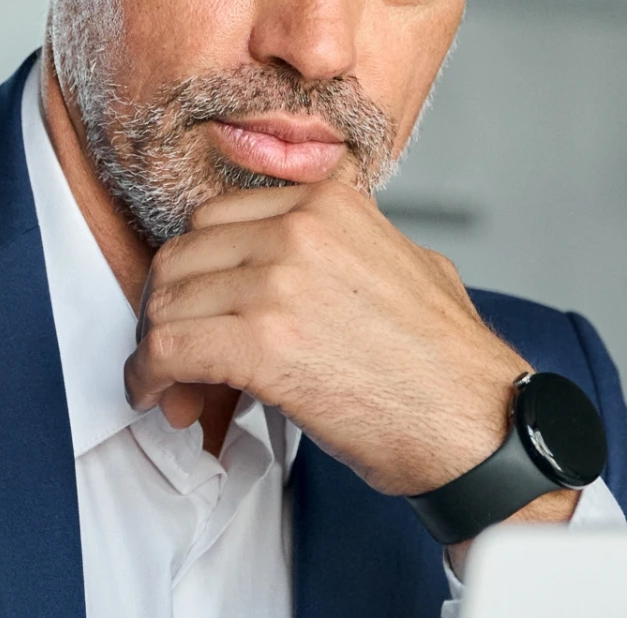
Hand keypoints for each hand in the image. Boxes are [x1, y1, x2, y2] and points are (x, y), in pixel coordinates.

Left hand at [122, 180, 531, 496]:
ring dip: (159, 348)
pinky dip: (148, 376)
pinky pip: (168, 350)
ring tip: (175, 386)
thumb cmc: (448, 362)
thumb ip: (346, 239)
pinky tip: (159, 396)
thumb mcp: (405, 259)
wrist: (477, 424)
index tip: (200, 307)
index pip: (217, 219)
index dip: (200, 271)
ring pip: (168, 303)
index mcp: (328, 202)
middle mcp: (297, 230)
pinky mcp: (261, 344)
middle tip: (181, 353)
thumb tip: (301, 256)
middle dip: (172, 307)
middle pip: (182, 256)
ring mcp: (277, 282)